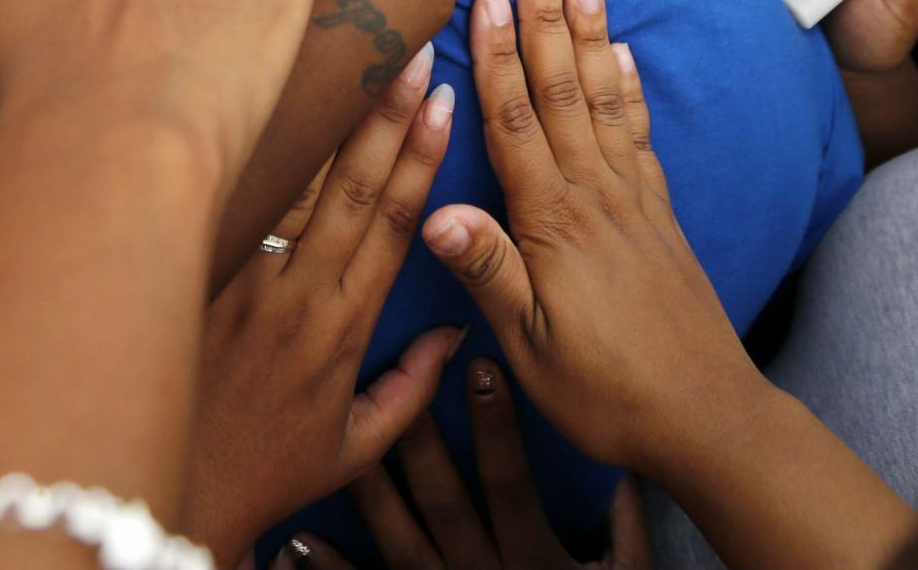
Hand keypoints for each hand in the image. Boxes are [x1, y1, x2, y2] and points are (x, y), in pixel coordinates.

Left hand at [183, 53, 459, 560]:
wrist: (165, 497)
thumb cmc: (260, 475)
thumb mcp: (350, 449)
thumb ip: (409, 391)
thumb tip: (455, 334)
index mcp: (344, 329)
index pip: (398, 224)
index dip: (423, 158)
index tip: (443, 99)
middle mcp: (296, 296)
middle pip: (352, 188)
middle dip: (384, 114)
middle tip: (405, 49)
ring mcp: (239, 283)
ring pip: (285, 185)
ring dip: (316, 120)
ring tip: (333, 54)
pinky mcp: (189, 278)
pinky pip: (225, 205)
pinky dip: (239, 153)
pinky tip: (245, 98)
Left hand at [276, 378, 651, 569]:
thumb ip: (626, 524)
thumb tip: (623, 462)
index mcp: (536, 560)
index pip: (512, 483)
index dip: (497, 427)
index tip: (480, 366)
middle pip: (443, 502)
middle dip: (419, 438)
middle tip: (393, 374)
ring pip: (398, 540)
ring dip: (368, 488)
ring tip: (339, 436)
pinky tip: (291, 544)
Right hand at [418, 0, 754, 483]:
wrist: (706, 418)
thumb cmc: (606, 394)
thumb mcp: (531, 348)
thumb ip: (489, 273)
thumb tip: (435, 211)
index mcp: (554, 225)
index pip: (515, 123)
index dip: (498, 57)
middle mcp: (596, 198)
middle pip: (562, 93)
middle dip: (546, 21)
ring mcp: (633, 202)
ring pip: (603, 101)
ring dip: (590, 38)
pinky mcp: (658, 217)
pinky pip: (639, 137)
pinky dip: (628, 90)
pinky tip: (624, 57)